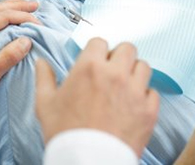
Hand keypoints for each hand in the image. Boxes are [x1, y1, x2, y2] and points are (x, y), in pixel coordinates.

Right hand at [35, 38, 159, 157]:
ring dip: (134, 73)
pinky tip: (134, 105)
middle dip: (120, 57)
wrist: (86, 163)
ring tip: (125, 86)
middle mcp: (115, 73)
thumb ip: (44, 78)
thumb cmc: (65, 134)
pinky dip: (145, 97)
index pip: (100, 41)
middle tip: (113, 71)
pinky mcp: (148, 110)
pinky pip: (153, 92)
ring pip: (143, 67)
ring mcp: (134, 91)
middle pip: (127, 48)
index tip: (96, 61)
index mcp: (90, 67)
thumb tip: (41, 62)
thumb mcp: (46, 104)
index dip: (97, 51)